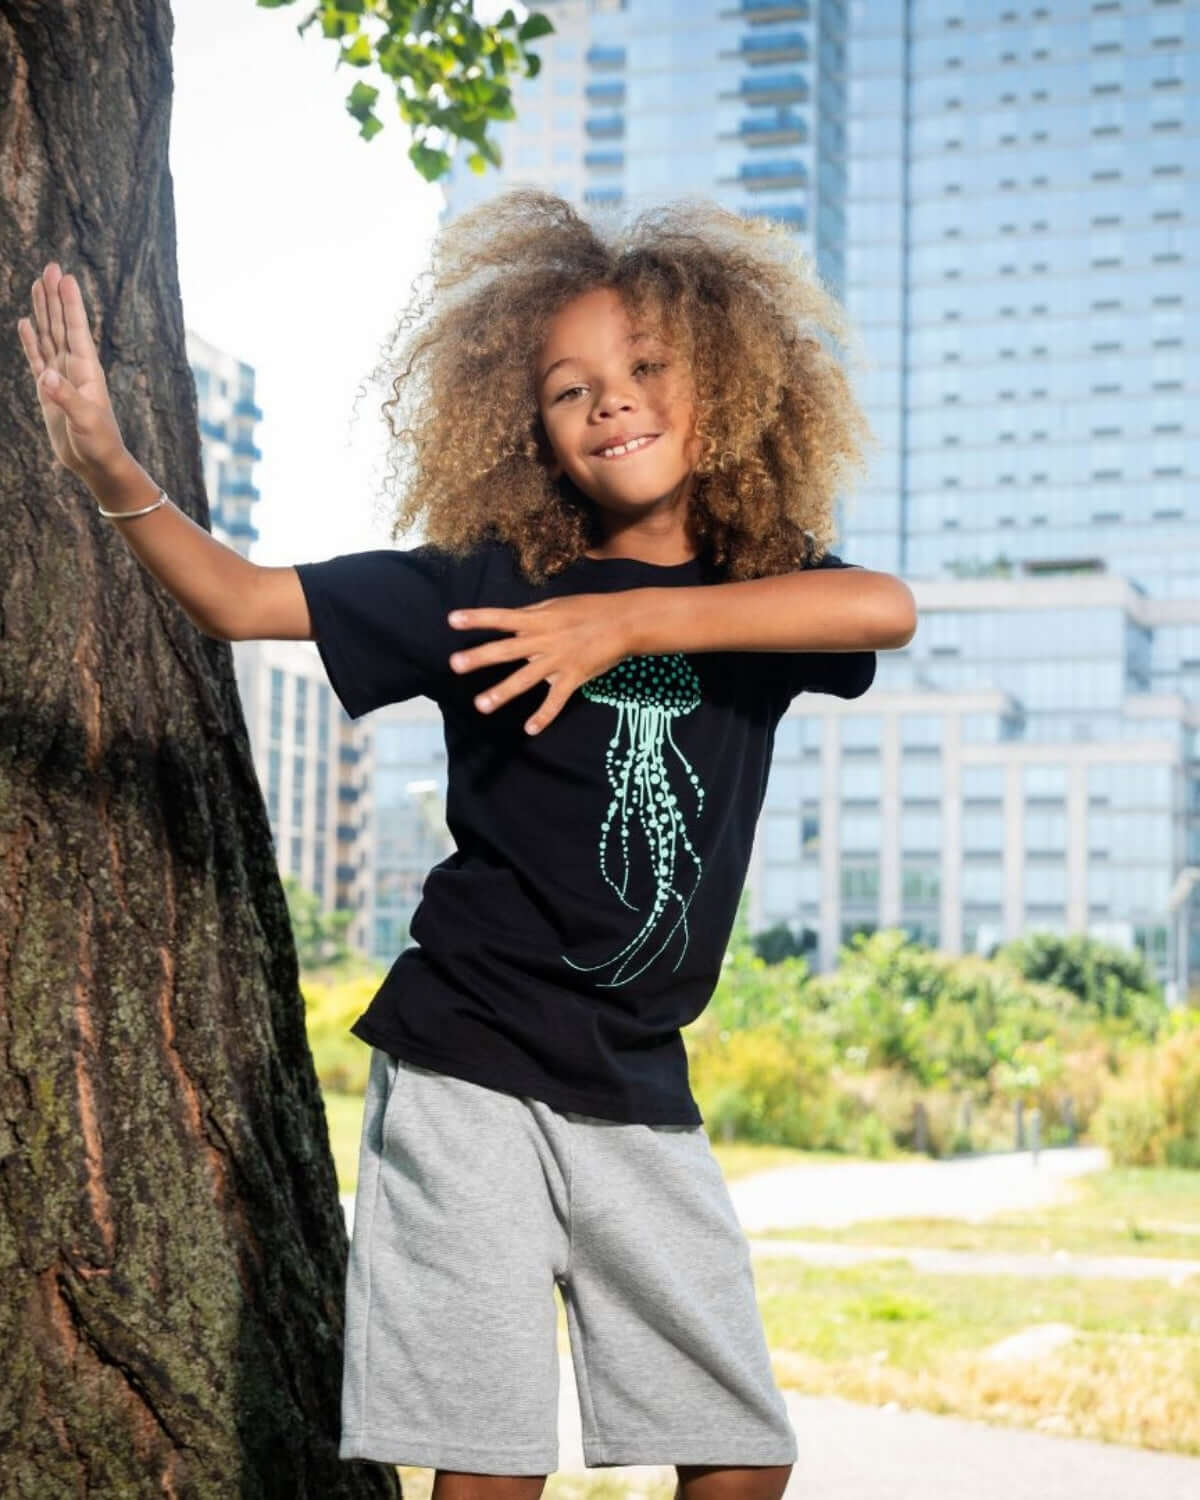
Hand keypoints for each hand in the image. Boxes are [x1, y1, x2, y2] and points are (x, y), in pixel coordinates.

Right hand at [17, 261, 129, 483]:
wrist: (96, 463)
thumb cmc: (99, 443)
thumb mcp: (85, 421)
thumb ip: (66, 397)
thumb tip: (46, 375)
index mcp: (87, 371)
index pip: (76, 329)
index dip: (70, 303)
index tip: (64, 276)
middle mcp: (74, 368)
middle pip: (61, 325)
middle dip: (55, 297)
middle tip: (51, 267)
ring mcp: (61, 377)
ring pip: (48, 336)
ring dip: (43, 312)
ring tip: (38, 285)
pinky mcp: (49, 391)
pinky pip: (37, 359)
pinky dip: (30, 341)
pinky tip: (25, 323)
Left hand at [448, 591, 641, 734]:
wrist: (624, 622)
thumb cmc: (590, 610)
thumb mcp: (558, 605)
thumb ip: (533, 615)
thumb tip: (511, 622)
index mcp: (538, 619)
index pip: (501, 617)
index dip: (477, 618)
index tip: (452, 620)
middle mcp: (544, 640)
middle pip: (506, 650)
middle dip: (480, 657)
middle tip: (455, 665)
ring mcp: (558, 660)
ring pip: (525, 679)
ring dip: (502, 692)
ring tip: (481, 705)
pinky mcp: (574, 677)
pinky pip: (555, 700)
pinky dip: (543, 716)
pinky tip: (529, 730)